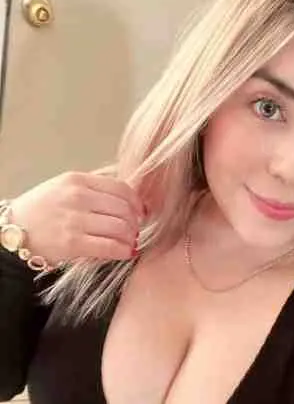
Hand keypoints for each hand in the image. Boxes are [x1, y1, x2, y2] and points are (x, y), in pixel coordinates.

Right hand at [9, 171, 145, 263]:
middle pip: (124, 208)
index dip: (137, 202)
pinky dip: (124, 250)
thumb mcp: (64, 186)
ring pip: (120, 227)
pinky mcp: (72, 243)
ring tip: (130, 241)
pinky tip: (126, 252)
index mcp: (78, 180)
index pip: (122, 188)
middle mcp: (77, 197)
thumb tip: (128, 195)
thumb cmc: (42, 209)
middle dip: (136, 222)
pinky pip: (110, 246)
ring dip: (131, 237)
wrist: (12, 232)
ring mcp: (74, 220)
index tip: (141, 211)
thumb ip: (94, 186)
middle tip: (136, 229)